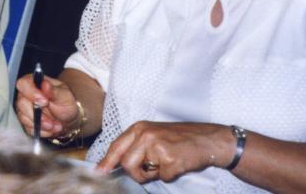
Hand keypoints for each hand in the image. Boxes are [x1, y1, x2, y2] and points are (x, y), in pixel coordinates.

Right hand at [14, 73, 79, 138]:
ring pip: (24, 118)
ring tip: (56, 125)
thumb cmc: (65, 102)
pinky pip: (29, 128)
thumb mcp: (64, 95)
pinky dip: (42, 131)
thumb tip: (45, 84)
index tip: (45, 102)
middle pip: (21, 103)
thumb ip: (54, 90)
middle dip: (37, 114)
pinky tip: (51, 128)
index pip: (23, 84)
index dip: (31, 93)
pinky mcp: (26, 122)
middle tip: (51, 120)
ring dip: (41, 124)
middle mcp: (25, 95)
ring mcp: (24, 109)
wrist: (67, 118)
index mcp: (33, 83)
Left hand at [96, 121, 233, 183]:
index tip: (98, 172)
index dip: (107, 161)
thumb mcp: (153, 135)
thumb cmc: (180, 139)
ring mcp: (156, 146)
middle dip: (136, 173)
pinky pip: (163, 177)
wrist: (207, 139)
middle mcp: (144, 135)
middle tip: (150, 170)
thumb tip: (118, 164)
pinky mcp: (169, 159)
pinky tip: (179, 162)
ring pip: (142, 173)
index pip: (116, 146)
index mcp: (139, 128)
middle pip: (126, 164)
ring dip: (153, 175)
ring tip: (166, 162)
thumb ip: (136, 146)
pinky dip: (171, 175)